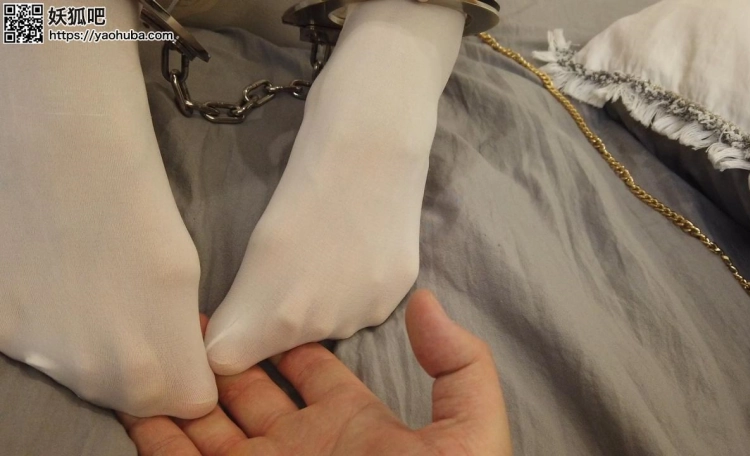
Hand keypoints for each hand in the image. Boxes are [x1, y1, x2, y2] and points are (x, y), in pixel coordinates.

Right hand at [118, 290, 511, 455]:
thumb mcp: (469, 434)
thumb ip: (459, 366)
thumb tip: (425, 303)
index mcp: (351, 423)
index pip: (311, 369)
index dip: (286, 339)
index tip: (260, 305)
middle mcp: (299, 444)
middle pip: (252, 391)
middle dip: (226, 355)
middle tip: (195, 319)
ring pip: (209, 424)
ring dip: (185, 388)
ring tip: (159, 345)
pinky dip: (155, 434)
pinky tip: (138, 400)